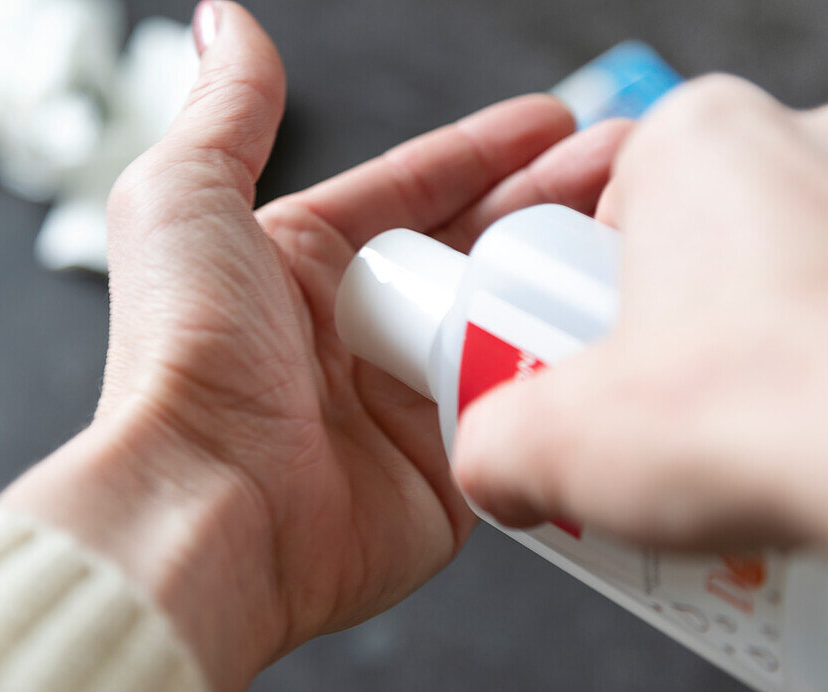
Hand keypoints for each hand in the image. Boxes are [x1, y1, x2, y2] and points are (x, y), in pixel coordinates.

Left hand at [0, 0, 630, 691]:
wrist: (207, 506)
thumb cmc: (184, 354)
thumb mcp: (186, 198)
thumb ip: (226, 111)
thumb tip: (225, 22)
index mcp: (304, 266)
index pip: (415, 190)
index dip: (484, 151)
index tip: (555, 121)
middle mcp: (358, 333)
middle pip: (478, 250)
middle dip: (553, 202)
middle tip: (627, 165)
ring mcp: (407, 403)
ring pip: (508, 323)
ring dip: (571, 279)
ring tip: (643, 232)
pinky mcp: (448, 471)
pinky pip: (520, 409)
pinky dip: (564, 373)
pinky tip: (618, 331)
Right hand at [454, 75, 827, 595]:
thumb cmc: (763, 415)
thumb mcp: (554, 441)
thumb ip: (490, 446)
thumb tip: (495, 470)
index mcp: (697, 136)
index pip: (596, 206)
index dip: (568, 296)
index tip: (568, 366)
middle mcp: (809, 144)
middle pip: (686, 241)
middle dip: (656, 327)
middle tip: (639, 412)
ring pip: (776, 277)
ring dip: (739, 352)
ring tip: (720, 439)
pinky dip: (819, 372)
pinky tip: (798, 445)